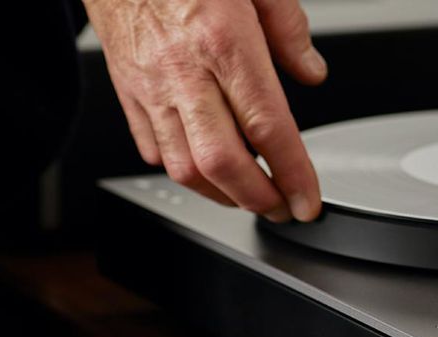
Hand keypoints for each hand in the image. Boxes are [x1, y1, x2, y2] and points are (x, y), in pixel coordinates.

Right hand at [83, 0, 325, 221]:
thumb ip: (288, 27)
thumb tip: (311, 72)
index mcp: (223, 40)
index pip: (267, 127)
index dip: (292, 174)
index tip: (308, 201)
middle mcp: (184, 70)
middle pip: (222, 162)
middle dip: (258, 199)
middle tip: (283, 206)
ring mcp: (150, 84)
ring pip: (184, 167)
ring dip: (221, 195)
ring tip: (250, 196)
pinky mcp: (126, 89)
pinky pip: (151, 147)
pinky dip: (183, 171)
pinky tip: (205, 169)